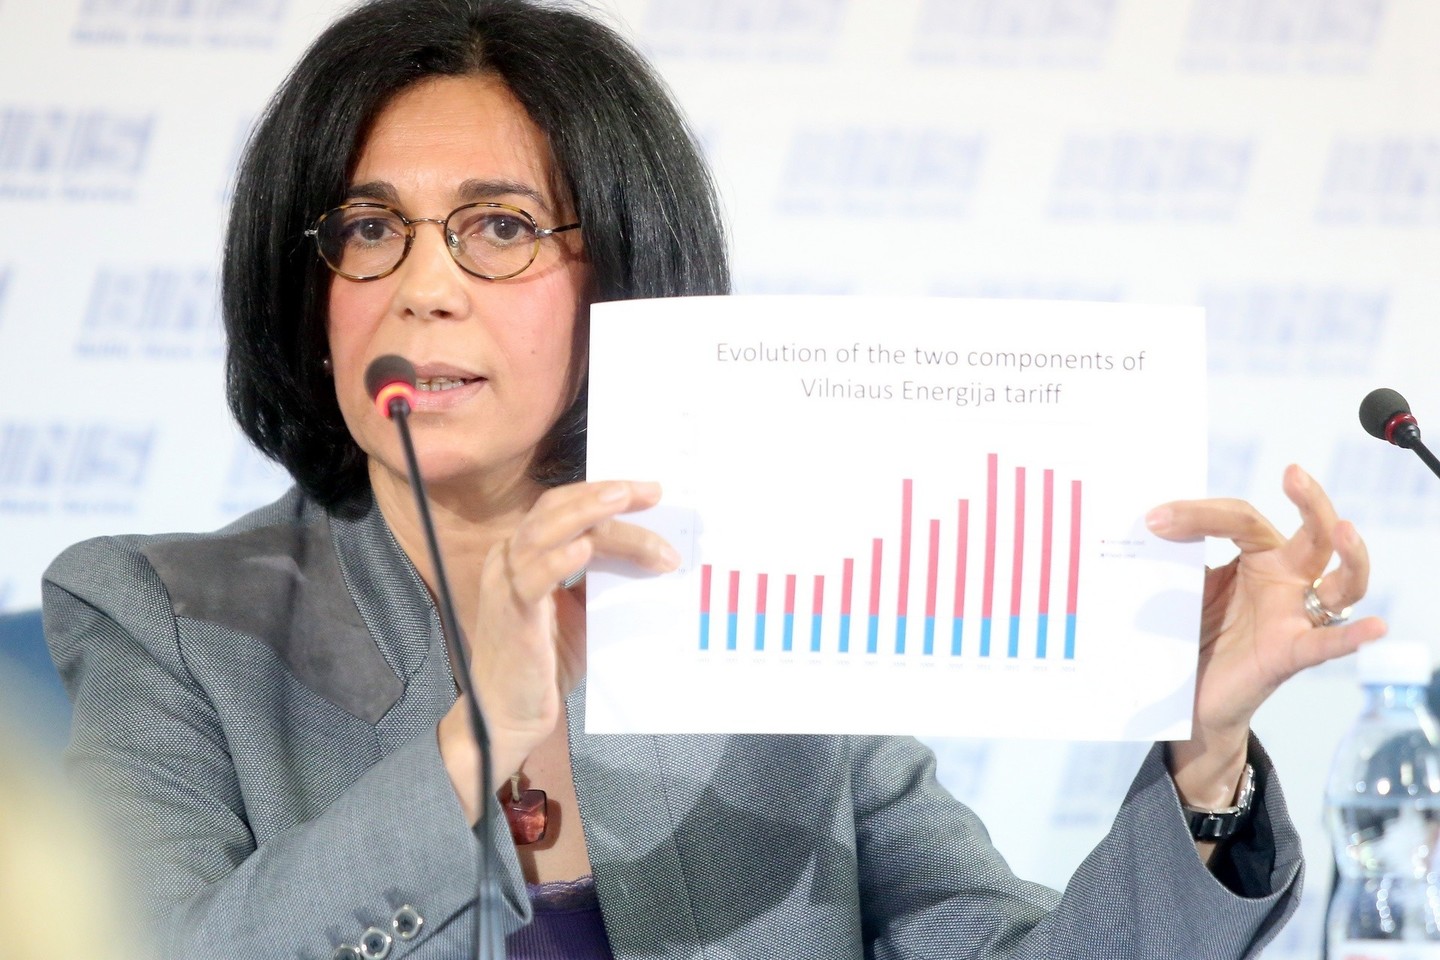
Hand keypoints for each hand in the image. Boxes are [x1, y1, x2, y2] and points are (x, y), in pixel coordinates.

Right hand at [438, 480, 677, 816]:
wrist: (512, 714)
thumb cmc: (545, 661)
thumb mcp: (580, 611)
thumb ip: (600, 578)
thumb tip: (648, 553)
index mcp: (524, 553)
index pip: (562, 507)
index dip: (602, 492)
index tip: (650, 491)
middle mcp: (509, 559)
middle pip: (556, 510)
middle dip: (604, 495)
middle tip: (651, 491)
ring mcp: (506, 584)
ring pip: (546, 533)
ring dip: (591, 516)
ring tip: (625, 504)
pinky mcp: (511, 616)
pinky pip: (532, 579)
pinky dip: (558, 560)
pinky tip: (585, 548)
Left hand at [1146, 465, 1386, 810]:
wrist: (1188, 693)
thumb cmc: (1195, 631)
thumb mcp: (1185, 585)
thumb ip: (1176, 557)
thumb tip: (1146, 523)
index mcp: (1260, 557)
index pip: (1243, 519)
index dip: (1200, 515)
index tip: (1155, 519)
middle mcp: (1287, 581)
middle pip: (1313, 535)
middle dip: (1311, 502)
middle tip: (1293, 474)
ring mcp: (1294, 616)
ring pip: (1343, 582)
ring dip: (1349, 556)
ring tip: (1344, 531)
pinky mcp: (1289, 653)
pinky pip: (1327, 644)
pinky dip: (1352, 636)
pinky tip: (1375, 627)